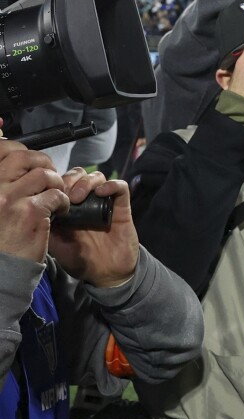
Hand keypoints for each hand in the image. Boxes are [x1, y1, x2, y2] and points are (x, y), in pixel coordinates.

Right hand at [0, 142, 68, 264]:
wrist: (0, 268)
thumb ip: (2, 186)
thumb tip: (13, 168)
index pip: (1, 152)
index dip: (18, 151)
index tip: (29, 160)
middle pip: (23, 157)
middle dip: (42, 161)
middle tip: (49, 173)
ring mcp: (10, 199)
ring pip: (43, 174)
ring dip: (55, 183)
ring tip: (56, 195)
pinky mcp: (30, 212)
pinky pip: (56, 195)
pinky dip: (63, 200)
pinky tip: (60, 210)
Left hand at [48, 172, 138, 288]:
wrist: (107, 273)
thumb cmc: (80, 260)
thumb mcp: (54, 243)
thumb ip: (45, 225)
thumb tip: (36, 205)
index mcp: (66, 207)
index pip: (60, 181)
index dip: (53, 181)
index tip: (47, 192)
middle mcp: (85, 201)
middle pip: (77, 174)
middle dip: (68, 179)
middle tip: (62, 193)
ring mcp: (104, 202)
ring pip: (96, 176)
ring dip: (86, 181)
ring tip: (78, 196)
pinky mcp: (121, 206)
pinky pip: (120, 186)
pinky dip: (111, 185)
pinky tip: (102, 193)